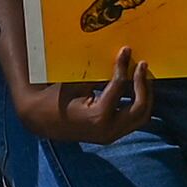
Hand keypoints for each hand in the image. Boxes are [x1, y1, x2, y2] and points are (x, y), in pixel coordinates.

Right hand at [15, 48, 163, 145]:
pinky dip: (137, 104)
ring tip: (141, 75)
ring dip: (145, 95)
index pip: (119, 87)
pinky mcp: (111, 136)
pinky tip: (135, 87)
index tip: (126, 51)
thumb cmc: (56, 98)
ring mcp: (111, 136)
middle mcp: (108, 130)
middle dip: (143, 84)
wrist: (41, 120)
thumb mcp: (76, 83)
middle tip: (142, 65)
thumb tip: (121, 56)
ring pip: (141, 116)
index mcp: (98, 116)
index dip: (124, 66)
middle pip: (140, 107)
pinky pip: (133, 120)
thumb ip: (100, 74)